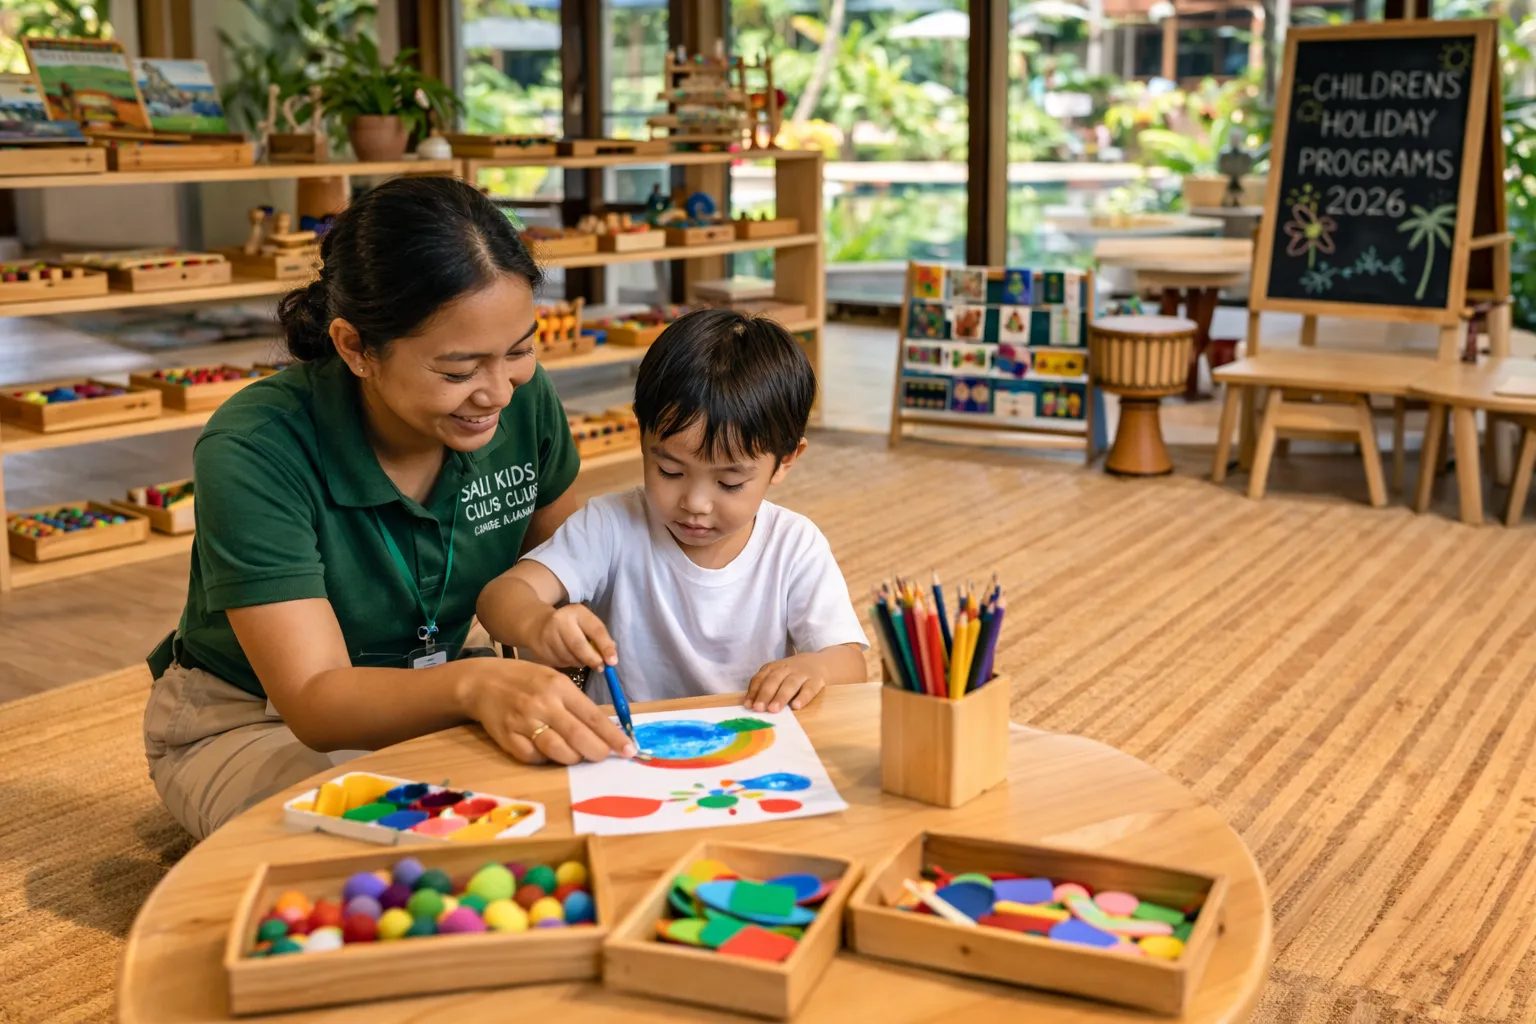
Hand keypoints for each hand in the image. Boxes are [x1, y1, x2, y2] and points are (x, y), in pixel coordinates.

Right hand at [462, 659, 634, 764]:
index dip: (613, 736)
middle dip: (597, 751)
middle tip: (604, 756)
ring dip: (574, 758)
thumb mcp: (553, 678)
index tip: (628, 749)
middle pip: (578, 736)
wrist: (482, 681)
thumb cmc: (524, 679)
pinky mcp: (508, 738)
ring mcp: (523, 722)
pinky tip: (551, 753)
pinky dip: (547, 760)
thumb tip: (603, 728)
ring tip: (578, 754)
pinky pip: (534, 758)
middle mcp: (542, 704)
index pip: (593, 716)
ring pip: (558, 751)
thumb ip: (576, 702)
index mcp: (558, 686)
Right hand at [529, 604, 615, 671]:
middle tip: (601, 668)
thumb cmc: (570, 625)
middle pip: (579, 646)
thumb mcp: (585, 623)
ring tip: (583, 659)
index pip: (595, 630)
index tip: (613, 662)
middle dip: (593, 659)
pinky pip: (560, 663)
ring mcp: (548, 636)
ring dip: (581, 663)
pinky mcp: (541, 650)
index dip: (605, 647)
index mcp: (577, 612)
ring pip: (570, 658)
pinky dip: (569, 664)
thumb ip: (599, 637)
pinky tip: (568, 658)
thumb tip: (611, 657)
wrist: (537, 625)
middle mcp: (560, 621)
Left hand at [744, 656, 825, 712]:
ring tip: (773, 709)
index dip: (754, 691)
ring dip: (781, 697)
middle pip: (774, 680)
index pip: (761, 678)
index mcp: (774, 667)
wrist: (820, 662)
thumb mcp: (778, 675)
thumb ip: (764, 687)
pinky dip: (803, 697)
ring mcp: (802, 674)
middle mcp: (787, 668)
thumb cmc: (792, 674)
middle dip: (765, 694)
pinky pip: (809, 689)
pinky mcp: (816, 681)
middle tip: (759, 708)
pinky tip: (796, 706)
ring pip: (790, 684)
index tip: (748, 705)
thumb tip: (749, 705)